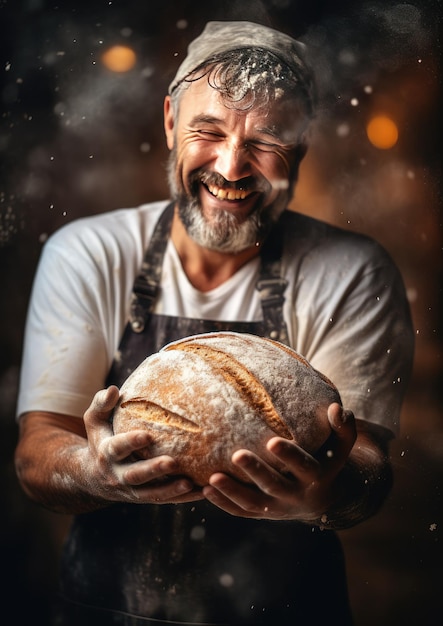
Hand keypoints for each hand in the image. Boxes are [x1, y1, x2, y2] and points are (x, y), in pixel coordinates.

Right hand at [81, 386, 202, 504]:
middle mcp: (118, 475)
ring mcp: (131, 490)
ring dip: (170, 490)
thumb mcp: (94, 421)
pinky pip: (164, 500)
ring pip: (151, 494)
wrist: (93, 477)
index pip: (118, 448)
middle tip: (172, 462)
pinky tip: (202, 493)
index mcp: (107, 453)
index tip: (147, 435)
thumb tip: (114, 390)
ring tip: (189, 483)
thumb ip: (101, 404)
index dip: (131, 442)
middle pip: (136, 475)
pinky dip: (183, 499)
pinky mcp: (144, 498)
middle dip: (153, 470)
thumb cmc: (100, 439)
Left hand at [202, 403, 355, 520]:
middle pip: (275, 486)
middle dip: (256, 472)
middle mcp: (297, 495)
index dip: (290, 456)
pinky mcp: (263, 514)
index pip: (304, 467)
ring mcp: (278, 508)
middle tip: (237, 455)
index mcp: (317, 477)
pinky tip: (205, 489)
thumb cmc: (327, 459)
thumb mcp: (341, 446)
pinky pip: (242, 512)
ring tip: (212, 478)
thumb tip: (335, 408)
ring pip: (254, 504)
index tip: (272, 441)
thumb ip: (343, 427)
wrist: (322, 497)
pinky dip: (224, 503)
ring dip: (233, 492)